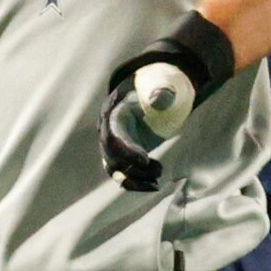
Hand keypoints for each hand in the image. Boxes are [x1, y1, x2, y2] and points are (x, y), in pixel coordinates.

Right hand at [99, 24, 226, 190]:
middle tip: (158, 170)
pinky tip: (154, 185)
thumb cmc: (157, 86)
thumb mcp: (160, 84)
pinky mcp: (126, 155)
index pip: (113, 136)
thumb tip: (161, 97)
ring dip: (134, 181)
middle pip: (111, 157)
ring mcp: (116, 145)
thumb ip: (161, 91)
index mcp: (114, 114)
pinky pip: (125, 174)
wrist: (155, 91)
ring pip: (116, 171)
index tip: (146, 160)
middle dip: (132, 169)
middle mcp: (109, 132)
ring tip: (157, 181)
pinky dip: (137, 183)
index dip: (126, 151)